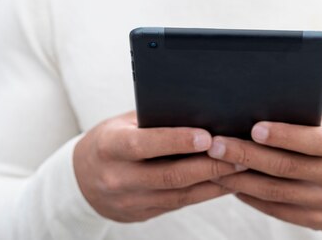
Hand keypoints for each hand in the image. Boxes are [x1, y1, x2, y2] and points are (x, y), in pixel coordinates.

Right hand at [73, 111, 242, 222]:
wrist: (81, 181)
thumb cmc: (109, 141)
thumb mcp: (122, 124)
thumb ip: (152, 119)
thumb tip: (197, 107)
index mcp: (109, 147)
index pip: (144, 145)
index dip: (177, 141)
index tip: (207, 136)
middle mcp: (119, 178)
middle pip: (170, 175)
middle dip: (208, 165)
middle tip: (239, 154)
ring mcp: (131, 201)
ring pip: (180, 194)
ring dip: (214, 182)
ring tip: (241, 167)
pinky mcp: (143, 214)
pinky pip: (181, 204)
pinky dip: (206, 192)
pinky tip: (226, 181)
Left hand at [207, 116, 321, 231]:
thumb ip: (305, 119)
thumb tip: (260, 103)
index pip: (314, 140)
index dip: (284, 135)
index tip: (255, 128)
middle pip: (286, 166)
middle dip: (247, 154)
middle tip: (217, 144)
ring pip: (275, 191)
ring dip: (240, 178)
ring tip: (215, 164)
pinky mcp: (317, 221)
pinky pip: (276, 209)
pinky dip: (250, 196)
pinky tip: (231, 183)